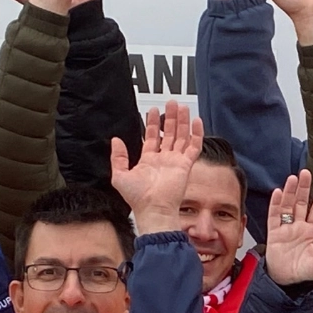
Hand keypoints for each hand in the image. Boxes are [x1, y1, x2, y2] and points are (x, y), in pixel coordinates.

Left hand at [112, 101, 202, 234]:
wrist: (153, 209)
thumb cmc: (138, 198)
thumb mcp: (119, 175)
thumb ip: (117, 157)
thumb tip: (115, 140)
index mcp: (149, 161)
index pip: (152, 137)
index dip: (153, 123)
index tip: (153, 110)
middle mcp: (164, 160)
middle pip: (169, 133)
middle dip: (170, 118)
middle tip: (171, 103)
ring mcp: (176, 161)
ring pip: (182, 137)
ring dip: (182, 121)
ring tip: (181, 107)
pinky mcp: (186, 165)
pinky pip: (194, 147)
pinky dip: (197, 134)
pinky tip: (196, 121)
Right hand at [264, 170, 312, 285]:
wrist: (287, 284)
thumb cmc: (305, 274)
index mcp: (312, 232)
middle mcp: (299, 227)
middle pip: (302, 203)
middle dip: (304, 188)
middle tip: (306, 173)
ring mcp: (286, 229)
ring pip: (288, 206)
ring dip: (290, 192)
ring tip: (293, 178)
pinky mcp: (274, 234)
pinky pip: (274, 217)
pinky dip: (276, 204)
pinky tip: (279, 193)